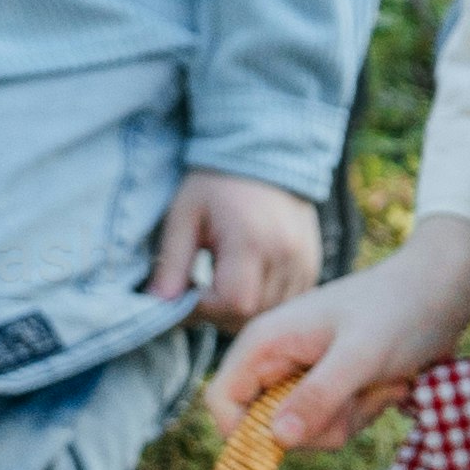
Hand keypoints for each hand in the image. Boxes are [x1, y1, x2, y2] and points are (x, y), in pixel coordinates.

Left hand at [144, 172, 322, 335]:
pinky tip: (247, 284)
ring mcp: (303, 262)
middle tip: (200, 293)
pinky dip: (265, 304)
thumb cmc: (217, 183)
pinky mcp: (312, 266)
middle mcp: (285, 256)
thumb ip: (172, 263)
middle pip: (253, 315)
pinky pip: (288, 304)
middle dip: (220, 314)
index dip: (203, 309)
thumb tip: (158, 306)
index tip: (184, 295)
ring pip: (272, 314)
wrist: (265, 154)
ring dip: (242, 312)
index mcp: (251, 242)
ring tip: (222, 287)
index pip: (232, 302)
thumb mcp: (185, 216)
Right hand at [208, 222, 469, 451]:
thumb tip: (277, 439)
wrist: (444, 290)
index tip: (294, 441)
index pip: (222, 403)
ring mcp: (304, 374)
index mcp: (266, 342)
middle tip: (360, 393)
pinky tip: (388, 384)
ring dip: (350, 418)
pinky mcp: (331, 385)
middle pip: (269, 428)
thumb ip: (319, 395)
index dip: (245, 434)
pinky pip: (333, 423)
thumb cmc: (402, 310)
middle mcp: (277, 359)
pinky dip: (363, 411)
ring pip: (306, 430)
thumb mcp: (361, 355)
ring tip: (380, 381)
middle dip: (319, 425)